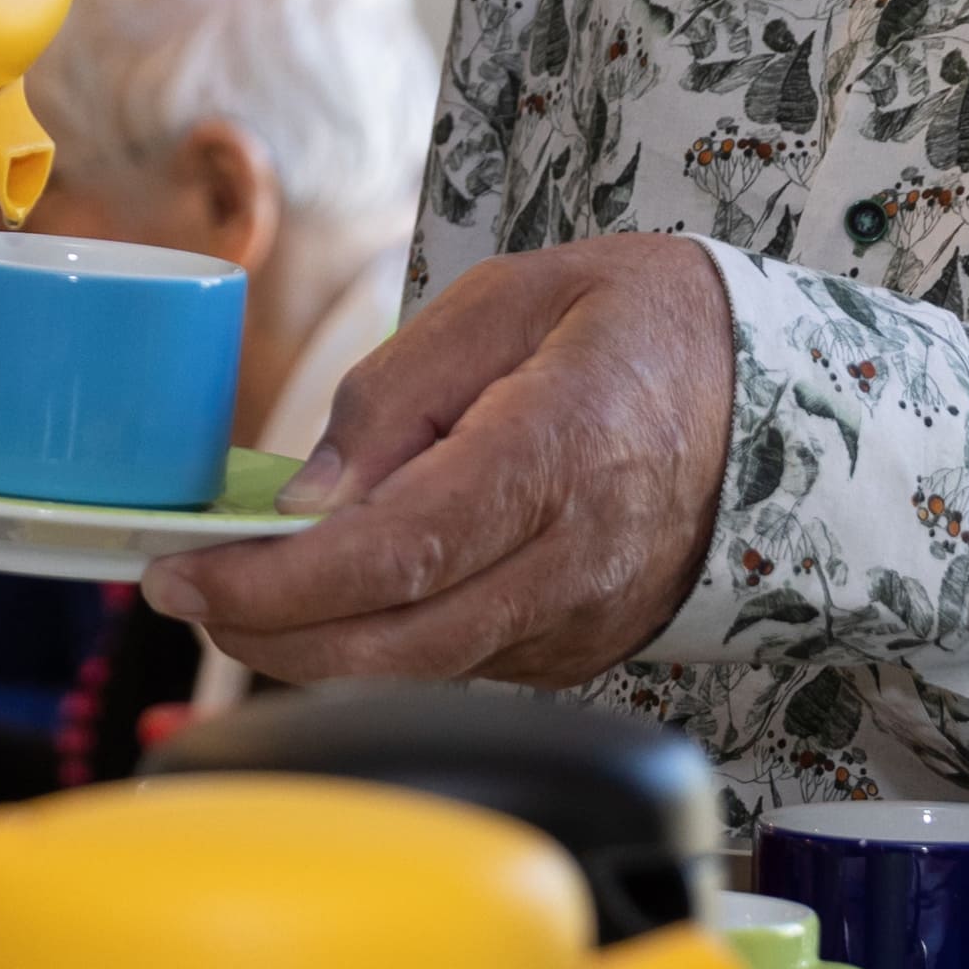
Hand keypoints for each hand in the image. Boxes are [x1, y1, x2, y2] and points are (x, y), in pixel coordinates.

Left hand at [153, 236, 741, 690]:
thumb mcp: (513, 298)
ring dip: (312, 645)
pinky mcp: (579, 653)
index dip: (274, 584)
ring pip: (419, 670)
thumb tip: (305, 501)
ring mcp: (582, 623)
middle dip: (265, 633)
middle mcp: (575, 561)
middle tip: (184, 594)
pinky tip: (339, 596)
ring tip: (244, 587)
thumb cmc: (643, 328)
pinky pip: (458, 663)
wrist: (785, 399)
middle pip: (393, 644)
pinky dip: (382, 642)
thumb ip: (397, 393)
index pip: (395, 555)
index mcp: (559, 452)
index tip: (183, 577)